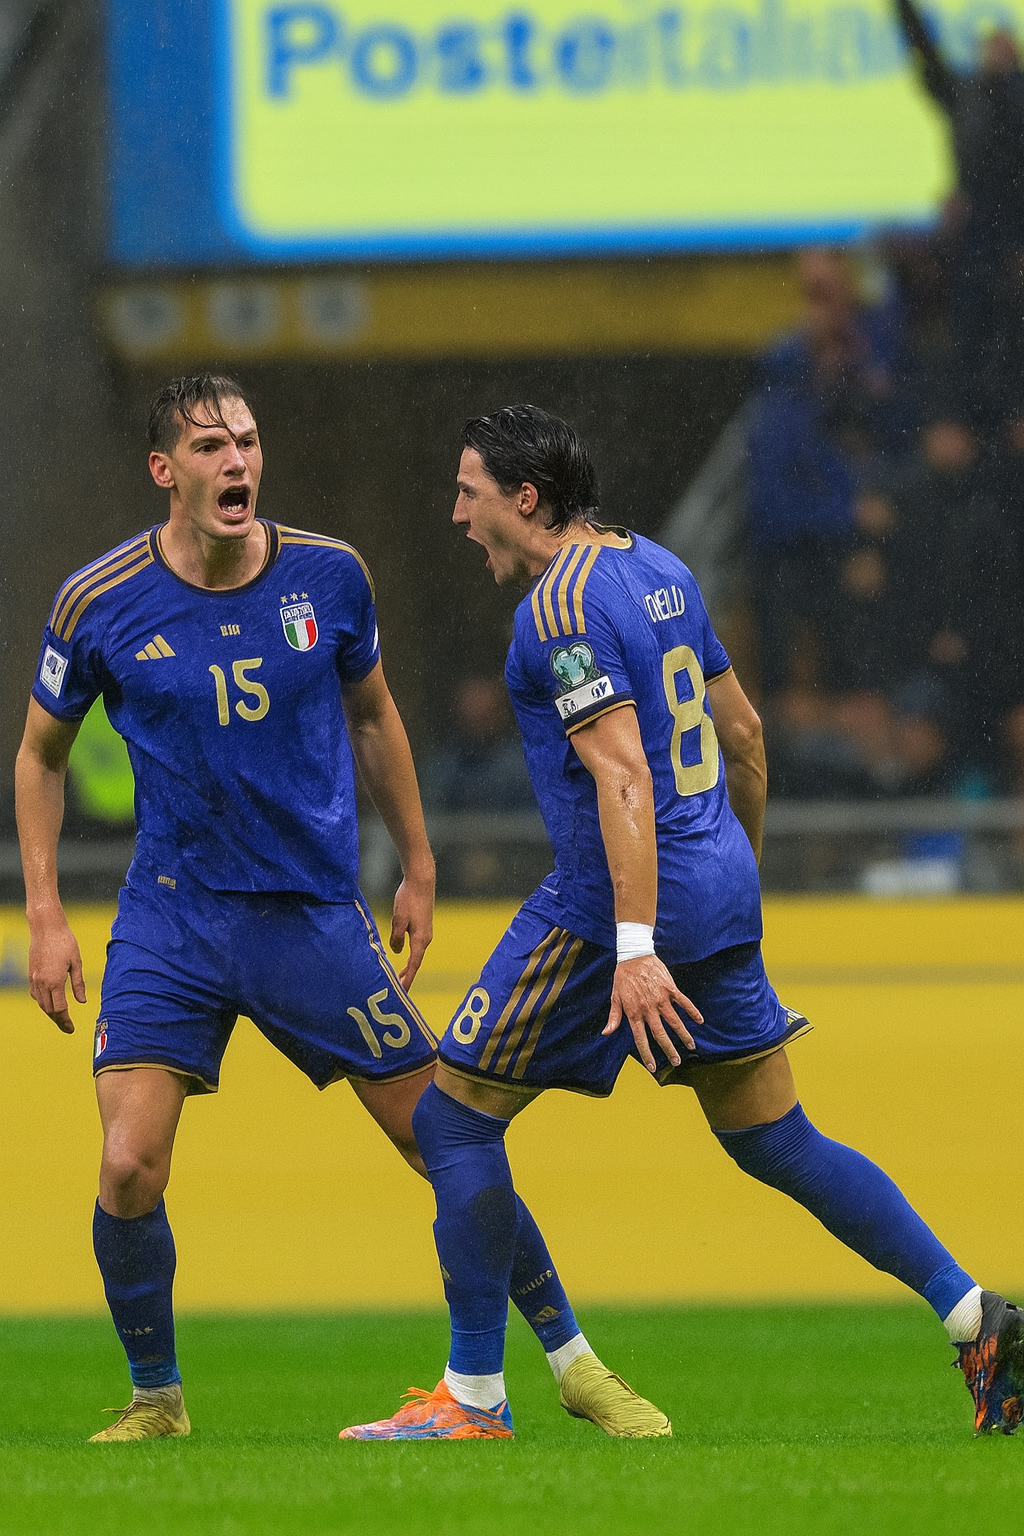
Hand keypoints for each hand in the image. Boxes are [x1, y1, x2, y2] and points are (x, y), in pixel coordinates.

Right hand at [27, 913, 85, 1032]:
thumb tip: (82, 1002)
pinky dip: (43, 1002)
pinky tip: (50, 1002)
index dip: (66, 1021)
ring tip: (61, 1018)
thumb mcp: (77, 962)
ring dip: (50, 1012)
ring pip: (41, 1003)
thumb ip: (79, 984)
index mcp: (55, 981)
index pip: (60, 1009)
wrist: (46, 927)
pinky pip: (36, 994)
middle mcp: (42, 982)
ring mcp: (34, 979)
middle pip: (49, 1010)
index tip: (71, 1029)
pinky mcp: (31, 974)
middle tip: (68, 1027)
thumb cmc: (65, 942)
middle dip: (58, 1020)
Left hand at [389, 867, 434, 989]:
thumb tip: (396, 951)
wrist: (421, 882)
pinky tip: (403, 955)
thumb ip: (396, 938)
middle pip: (416, 962)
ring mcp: (426, 932)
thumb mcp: (398, 920)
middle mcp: (426, 938)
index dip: (408, 979)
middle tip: (400, 990)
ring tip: (400, 977)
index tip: (403, 991)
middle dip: (408, 976)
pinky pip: (416, 946)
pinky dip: (410, 955)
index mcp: (420, 939)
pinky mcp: (423, 926)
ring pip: (416, 954)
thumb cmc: (409, 899)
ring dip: (408, 966)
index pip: (413, 965)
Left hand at [602, 954, 702, 1073]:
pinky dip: (692, 1011)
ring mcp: (661, 998)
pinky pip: (684, 1002)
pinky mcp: (670, 988)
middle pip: (660, 1034)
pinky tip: (700, 1021)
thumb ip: (614, 1017)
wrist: (634, 955)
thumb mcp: (615, 997)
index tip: (653, 1067)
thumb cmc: (623, 977)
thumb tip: (606, 1033)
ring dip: (683, 1035)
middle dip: (669, 1050)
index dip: (647, 1054)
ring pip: (675, 1021)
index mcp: (634, 1012)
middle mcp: (649, 1008)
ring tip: (690, 1046)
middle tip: (677, 1062)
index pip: (641, 1038)